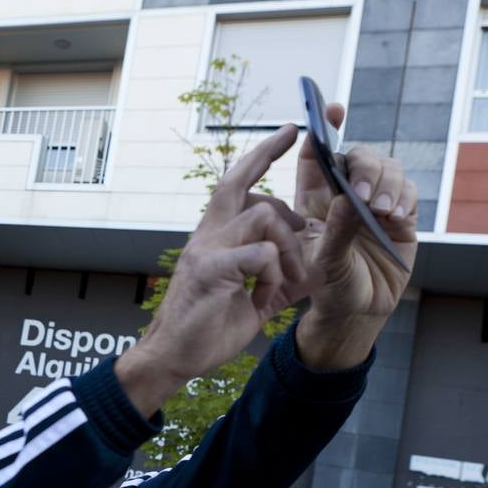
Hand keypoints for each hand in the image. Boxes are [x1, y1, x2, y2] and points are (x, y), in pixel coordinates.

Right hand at [120, 125, 310, 413]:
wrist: (173, 358)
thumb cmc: (208, 326)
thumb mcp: (254, 296)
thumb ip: (279, 275)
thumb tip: (314, 266)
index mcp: (214, 236)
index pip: (237, 181)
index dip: (264, 154)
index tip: (290, 130)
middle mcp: (207, 235)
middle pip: (244, 186)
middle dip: (282, 188)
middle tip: (302, 222)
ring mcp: (207, 250)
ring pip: (264, 216)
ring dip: (287, 249)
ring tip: (282, 282)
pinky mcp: (211, 270)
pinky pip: (261, 254)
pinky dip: (273, 276)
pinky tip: (263, 299)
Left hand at [293, 103, 418, 368]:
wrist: (358, 312)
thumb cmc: (329, 288)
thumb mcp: (323, 263)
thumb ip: (335, 232)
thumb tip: (348, 198)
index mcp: (315, 200)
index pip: (318, 156)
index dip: (323, 129)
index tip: (331, 110)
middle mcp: (346, 195)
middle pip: (359, 157)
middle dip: (364, 167)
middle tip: (363, 195)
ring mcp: (376, 203)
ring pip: (387, 169)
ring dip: (387, 184)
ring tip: (382, 211)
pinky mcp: (402, 215)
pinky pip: (408, 191)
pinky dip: (404, 198)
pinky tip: (396, 215)